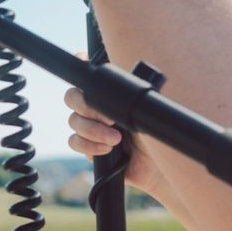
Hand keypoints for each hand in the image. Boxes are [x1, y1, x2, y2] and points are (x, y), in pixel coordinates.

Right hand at [65, 68, 166, 195]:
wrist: (159, 163)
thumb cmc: (157, 131)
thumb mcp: (147, 108)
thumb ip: (130, 92)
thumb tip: (117, 82)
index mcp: (110, 90)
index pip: (86, 70)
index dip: (81, 67)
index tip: (93, 79)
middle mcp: (96, 105)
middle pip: (72, 96)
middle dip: (88, 108)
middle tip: (111, 119)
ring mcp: (90, 125)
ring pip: (73, 120)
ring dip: (93, 130)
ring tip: (117, 139)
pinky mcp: (88, 146)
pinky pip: (74, 141)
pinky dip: (89, 145)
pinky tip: (107, 149)